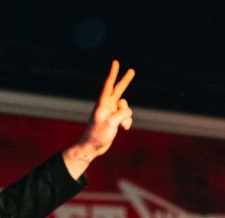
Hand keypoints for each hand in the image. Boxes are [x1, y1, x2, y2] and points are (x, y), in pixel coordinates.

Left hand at [62, 60, 134, 177]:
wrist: (92, 147)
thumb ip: (121, 114)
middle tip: (132, 70)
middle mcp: (107, 105)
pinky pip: (126, 116)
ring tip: (122, 126)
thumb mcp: (110, 123)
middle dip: (125, 81)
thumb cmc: (97, 134)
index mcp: (102, 103)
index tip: (115, 62)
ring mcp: (111, 112)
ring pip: (126, 107)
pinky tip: (124, 129)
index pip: (109, 84)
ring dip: (127, 116)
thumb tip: (127, 113)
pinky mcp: (115, 120)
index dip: (113, 73)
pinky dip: (127, 122)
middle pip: (118, 90)